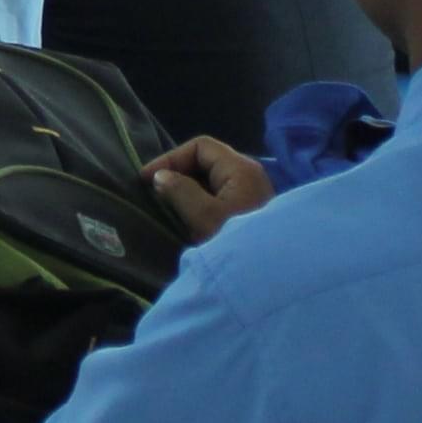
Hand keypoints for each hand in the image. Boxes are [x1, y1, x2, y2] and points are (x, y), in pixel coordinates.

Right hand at [144, 136, 273, 241]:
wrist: (273, 275)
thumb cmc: (238, 242)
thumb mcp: (205, 217)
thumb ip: (180, 192)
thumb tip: (161, 177)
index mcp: (240, 168)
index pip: (200, 146)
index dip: (171, 158)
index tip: (147, 180)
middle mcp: (249, 175)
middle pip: (207, 161)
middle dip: (179, 173)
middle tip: (155, 193)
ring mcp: (252, 194)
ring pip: (213, 180)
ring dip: (188, 189)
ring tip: (168, 206)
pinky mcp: (250, 212)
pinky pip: (220, 196)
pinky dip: (200, 201)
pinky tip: (189, 218)